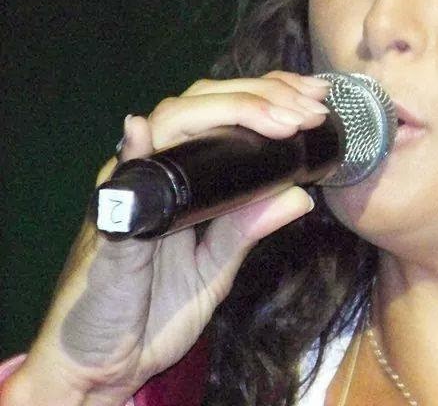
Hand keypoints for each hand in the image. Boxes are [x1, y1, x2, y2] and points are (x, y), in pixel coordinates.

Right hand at [2, 72, 328, 405]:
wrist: (102, 366)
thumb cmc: (152, 311)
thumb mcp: (215, 267)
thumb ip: (248, 228)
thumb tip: (301, 195)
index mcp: (178, 175)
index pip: (220, 111)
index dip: (267, 92)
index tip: (314, 96)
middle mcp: (151, 172)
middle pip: (201, 104)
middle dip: (263, 96)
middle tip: (309, 111)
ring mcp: (128, 194)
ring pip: (169, 123)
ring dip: (230, 112)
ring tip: (279, 119)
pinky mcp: (108, 232)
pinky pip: (118, 189)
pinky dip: (134, 155)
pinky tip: (144, 132)